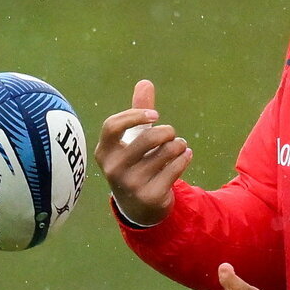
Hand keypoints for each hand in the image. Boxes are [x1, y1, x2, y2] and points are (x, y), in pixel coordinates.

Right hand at [94, 79, 192, 225]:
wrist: (139, 206)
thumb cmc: (135, 164)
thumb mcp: (132, 140)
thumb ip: (138, 113)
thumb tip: (145, 82)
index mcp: (104, 152)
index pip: (112, 126)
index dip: (136, 115)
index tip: (156, 115)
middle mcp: (113, 169)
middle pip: (146, 138)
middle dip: (166, 131)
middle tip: (172, 133)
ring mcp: (131, 184)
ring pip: (165, 153)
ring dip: (178, 145)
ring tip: (180, 146)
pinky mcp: (150, 196)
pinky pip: (174, 169)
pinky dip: (184, 158)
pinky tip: (186, 155)